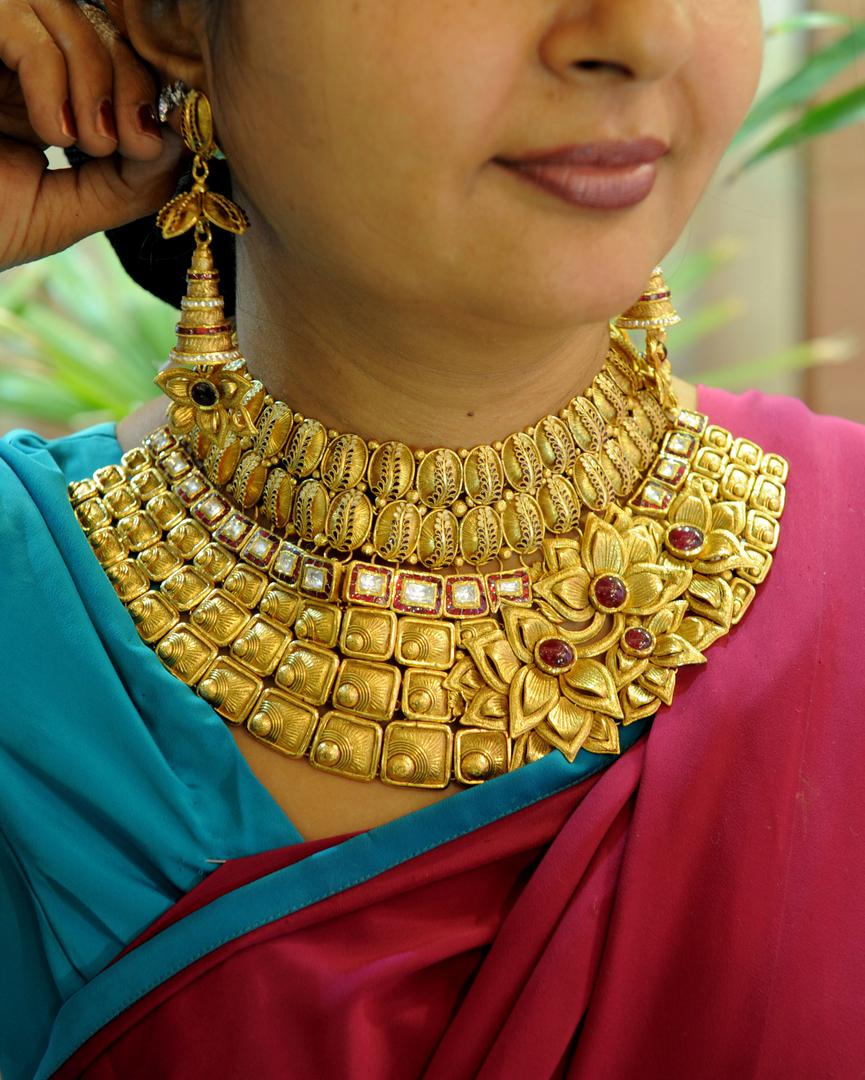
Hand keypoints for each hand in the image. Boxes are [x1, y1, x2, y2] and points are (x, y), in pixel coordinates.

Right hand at [0, 0, 185, 270]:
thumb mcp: (65, 210)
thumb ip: (127, 184)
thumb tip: (179, 143)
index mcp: (38, 94)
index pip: (115, 63)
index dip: (147, 93)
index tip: (156, 143)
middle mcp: (10, 57)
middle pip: (99, 26)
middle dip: (132, 84)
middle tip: (128, 143)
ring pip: (67, 9)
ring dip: (97, 78)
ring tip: (84, 143)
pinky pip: (19, 18)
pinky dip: (51, 71)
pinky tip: (52, 130)